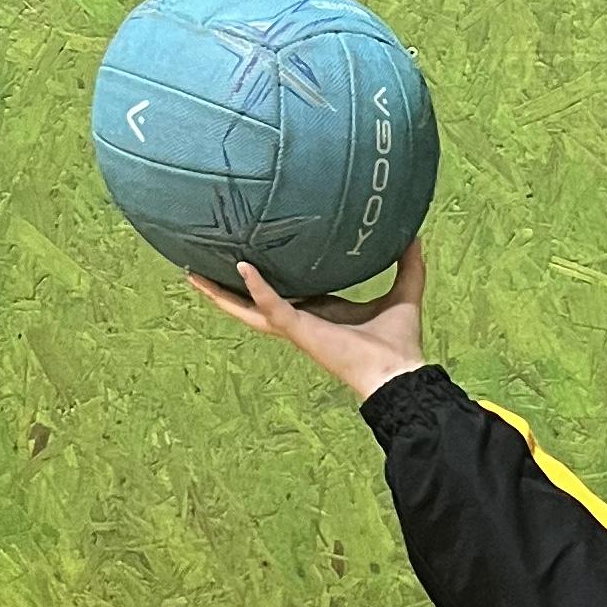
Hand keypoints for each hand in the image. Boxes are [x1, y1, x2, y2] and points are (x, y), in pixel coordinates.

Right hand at [188, 235, 429, 398]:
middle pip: (251, 302)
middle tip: (198, 266)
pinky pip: (271, 307)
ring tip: (193, 273)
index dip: (262, 278)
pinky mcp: (299, 331)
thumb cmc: (398, 342)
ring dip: (220, 293)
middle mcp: (301, 320)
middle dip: (224, 287)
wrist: (399, 373)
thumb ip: (407, 264)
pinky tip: (242, 268)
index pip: (283, 292)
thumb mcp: (402, 293)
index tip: (245, 256)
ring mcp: (296, 328)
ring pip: (247, 309)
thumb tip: (413, 233)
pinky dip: (257, 289)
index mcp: (319, 312)